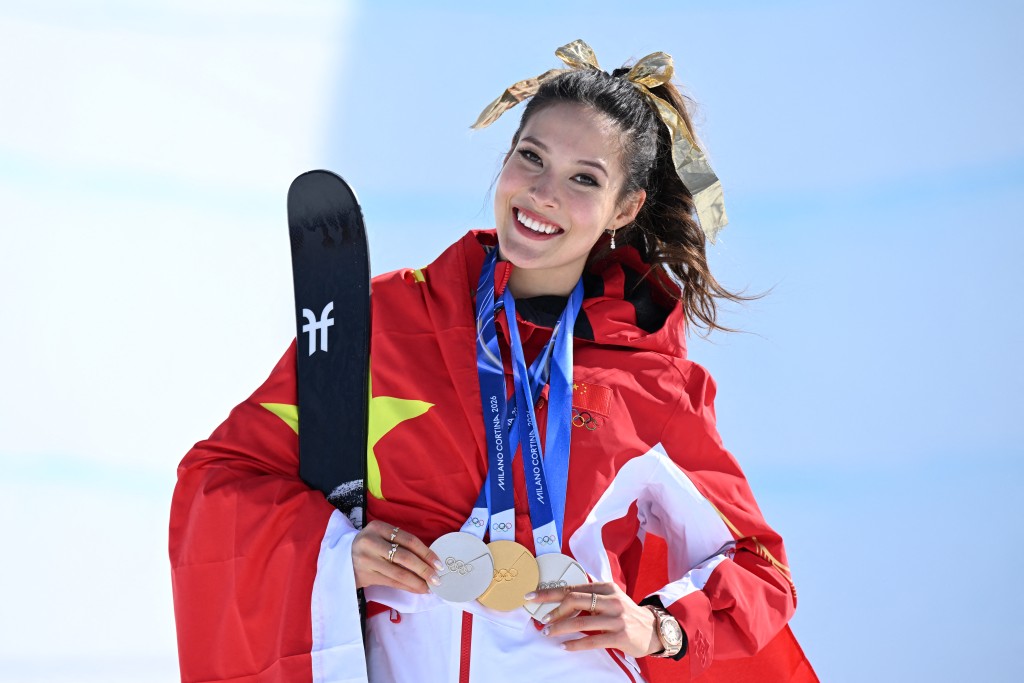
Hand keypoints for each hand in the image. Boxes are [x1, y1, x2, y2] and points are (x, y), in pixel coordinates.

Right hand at [351, 520, 443, 593]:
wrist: (341, 557)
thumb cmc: (370, 545)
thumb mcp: (381, 536)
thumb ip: (400, 542)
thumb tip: (430, 559)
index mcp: (378, 527)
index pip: (408, 540)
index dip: (426, 552)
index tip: (439, 563)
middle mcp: (371, 542)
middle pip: (404, 557)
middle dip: (424, 569)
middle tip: (437, 579)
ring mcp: (366, 559)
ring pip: (398, 573)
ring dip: (417, 582)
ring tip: (429, 587)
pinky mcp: (364, 575)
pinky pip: (391, 582)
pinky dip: (407, 587)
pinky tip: (417, 589)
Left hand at [528, 582, 661, 657]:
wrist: (653, 629)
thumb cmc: (626, 614)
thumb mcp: (611, 599)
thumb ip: (591, 597)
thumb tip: (560, 600)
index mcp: (606, 587)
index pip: (572, 588)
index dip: (549, 592)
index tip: (532, 597)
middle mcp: (611, 599)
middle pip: (574, 600)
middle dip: (553, 610)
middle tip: (542, 621)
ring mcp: (616, 618)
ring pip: (580, 620)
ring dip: (560, 628)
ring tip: (549, 634)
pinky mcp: (620, 635)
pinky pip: (592, 640)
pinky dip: (575, 643)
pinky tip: (565, 646)